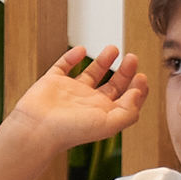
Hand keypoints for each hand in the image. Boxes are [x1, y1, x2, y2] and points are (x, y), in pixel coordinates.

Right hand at [8, 45, 147, 155]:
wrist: (38, 128)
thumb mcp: (109, 124)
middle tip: (132, 58)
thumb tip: (138, 92)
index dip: (136, 89)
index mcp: (102, 114)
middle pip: (112, 86)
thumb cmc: (71, 130)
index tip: (142, 76)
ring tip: (114, 49)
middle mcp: (88, 103)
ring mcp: (70, 91)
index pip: (125, 100)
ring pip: (91, 73)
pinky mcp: (53, 82)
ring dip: (103, 61)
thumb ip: (128, 111)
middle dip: (125, 72)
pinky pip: (64, 66)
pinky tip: (81, 50)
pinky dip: (72, 56)